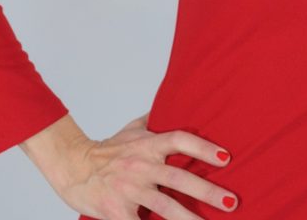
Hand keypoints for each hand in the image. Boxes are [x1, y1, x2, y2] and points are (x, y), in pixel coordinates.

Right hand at [56, 111, 238, 218]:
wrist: (73, 167)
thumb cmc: (108, 149)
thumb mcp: (132, 128)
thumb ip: (156, 119)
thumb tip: (177, 99)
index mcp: (148, 144)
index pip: (180, 139)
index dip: (203, 148)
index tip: (226, 158)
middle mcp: (141, 165)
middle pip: (178, 177)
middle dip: (207, 191)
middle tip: (232, 202)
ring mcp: (130, 189)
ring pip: (165, 206)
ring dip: (189, 219)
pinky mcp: (118, 211)